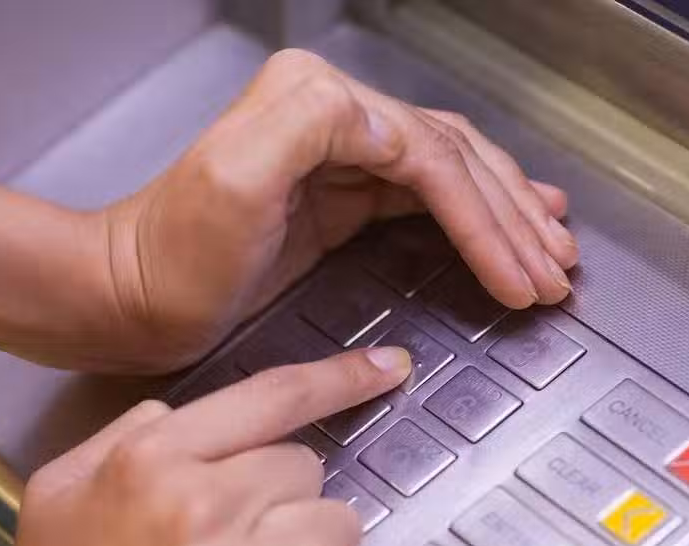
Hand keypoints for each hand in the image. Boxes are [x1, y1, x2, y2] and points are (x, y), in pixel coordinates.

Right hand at [0, 346, 411, 545]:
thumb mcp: (57, 493)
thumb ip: (120, 437)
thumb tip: (171, 415)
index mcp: (149, 460)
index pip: (271, 397)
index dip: (340, 379)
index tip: (388, 368)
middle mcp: (196, 505)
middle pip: (308, 468)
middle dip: (288, 503)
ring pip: (338, 527)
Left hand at [93, 49, 575, 372]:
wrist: (128, 298)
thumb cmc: (172, 257)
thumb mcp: (233, 178)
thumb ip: (311, 126)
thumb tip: (391, 128)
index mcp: (319, 104)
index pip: (432, 158)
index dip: (488, 219)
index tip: (522, 276)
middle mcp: (333, 117)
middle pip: (454, 160)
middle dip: (514, 218)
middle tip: (560, 269)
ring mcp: (338, 158)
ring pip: (449, 176)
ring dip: (508, 212)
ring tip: (555, 247)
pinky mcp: (336, 199)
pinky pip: (423, 200)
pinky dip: (471, 217)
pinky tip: (504, 227)